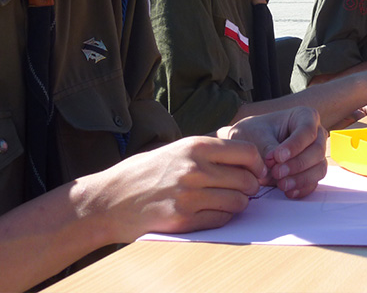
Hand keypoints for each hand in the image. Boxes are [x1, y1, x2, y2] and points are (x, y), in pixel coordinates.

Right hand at [86, 136, 265, 239]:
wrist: (109, 200)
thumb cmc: (143, 173)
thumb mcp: (176, 149)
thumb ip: (208, 152)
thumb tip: (245, 160)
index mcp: (195, 146)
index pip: (247, 153)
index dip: (257, 165)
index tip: (255, 171)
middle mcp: (195, 169)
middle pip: (247, 180)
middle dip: (249, 187)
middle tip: (242, 189)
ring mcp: (190, 195)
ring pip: (238, 202)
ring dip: (237, 204)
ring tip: (225, 201)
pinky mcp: (184, 220)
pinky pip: (221, 220)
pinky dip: (222, 218)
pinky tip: (211, 212)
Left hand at [221, 107, 326, 198]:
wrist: (249, 144)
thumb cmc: (254, 132)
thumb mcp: (256, 134)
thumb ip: (268, 147)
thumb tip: (276, 162)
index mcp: (304, 116)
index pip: (307, 130)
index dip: (295, 145)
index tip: (278, 156)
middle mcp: (315, 134)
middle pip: (317, 150)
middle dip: (297, 164)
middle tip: (276, 172)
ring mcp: (315, 154)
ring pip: (319, 168)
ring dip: (301, 179)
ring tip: (281, 184)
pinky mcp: (312, 171)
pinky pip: (314, 182)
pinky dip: (302, 188)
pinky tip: (288, 191)